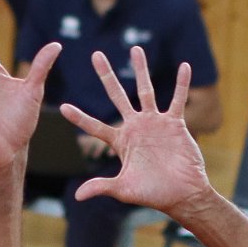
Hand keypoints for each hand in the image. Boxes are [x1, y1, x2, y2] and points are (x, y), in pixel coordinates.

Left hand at [62, 47, 211, 216]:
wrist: (182, 194)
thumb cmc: (153, 194)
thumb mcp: (124, 189)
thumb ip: (102, 186)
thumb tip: (78, 197)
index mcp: (121, 142)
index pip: (95, 127)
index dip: (80, 118)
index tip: (63, 107)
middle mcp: (135, 128)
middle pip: (117, 96)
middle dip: (107, 76)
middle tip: (95, 55)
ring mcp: (155, 123)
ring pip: (146, 90)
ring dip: (141, 70)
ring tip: (135, 49)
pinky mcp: (174, 124)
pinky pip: (177, 99)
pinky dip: (182, 84)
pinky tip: (184, 66)